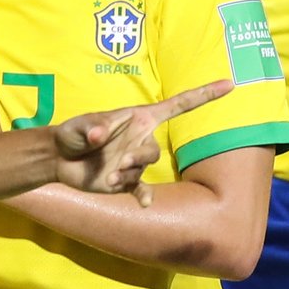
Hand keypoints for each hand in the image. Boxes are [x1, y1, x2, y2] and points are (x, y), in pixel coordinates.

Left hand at [52, 80, 235, 203]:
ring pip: (142, 169)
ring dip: (127, 174)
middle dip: (138, 158)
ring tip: (107, 177)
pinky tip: (144, 204)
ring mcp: (134, 162)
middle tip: (119, 164)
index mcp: (139, 119)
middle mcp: (140, 140)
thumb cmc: (72, 134)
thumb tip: (100, 136)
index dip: (203, 95)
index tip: (228, 84)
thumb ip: (92, 127)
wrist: (59, 159)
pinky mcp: (125, 181)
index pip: (178, 105)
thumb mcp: (81, 125)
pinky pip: (140, 190)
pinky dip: (143, 196)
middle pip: (153, 150)